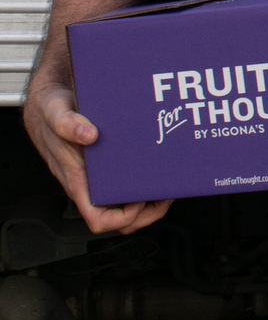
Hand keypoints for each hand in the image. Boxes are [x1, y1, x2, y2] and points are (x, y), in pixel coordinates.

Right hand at [22, 82, 171, 234]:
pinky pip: (126, 185)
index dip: (122, 218)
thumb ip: (67, 124)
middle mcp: (88, 183)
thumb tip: (89, 134)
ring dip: (149, 201)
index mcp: (76, 180)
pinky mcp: (107, 166)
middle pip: (119, 217)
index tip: (140, 201)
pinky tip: (156, 168)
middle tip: (166, 194)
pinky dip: (144, 182)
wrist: (49, 101)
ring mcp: (98, 176)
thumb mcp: (55, 112)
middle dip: (147, 212)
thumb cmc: (49, 112)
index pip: (98, 218)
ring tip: (166, 185)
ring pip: (125, 205)